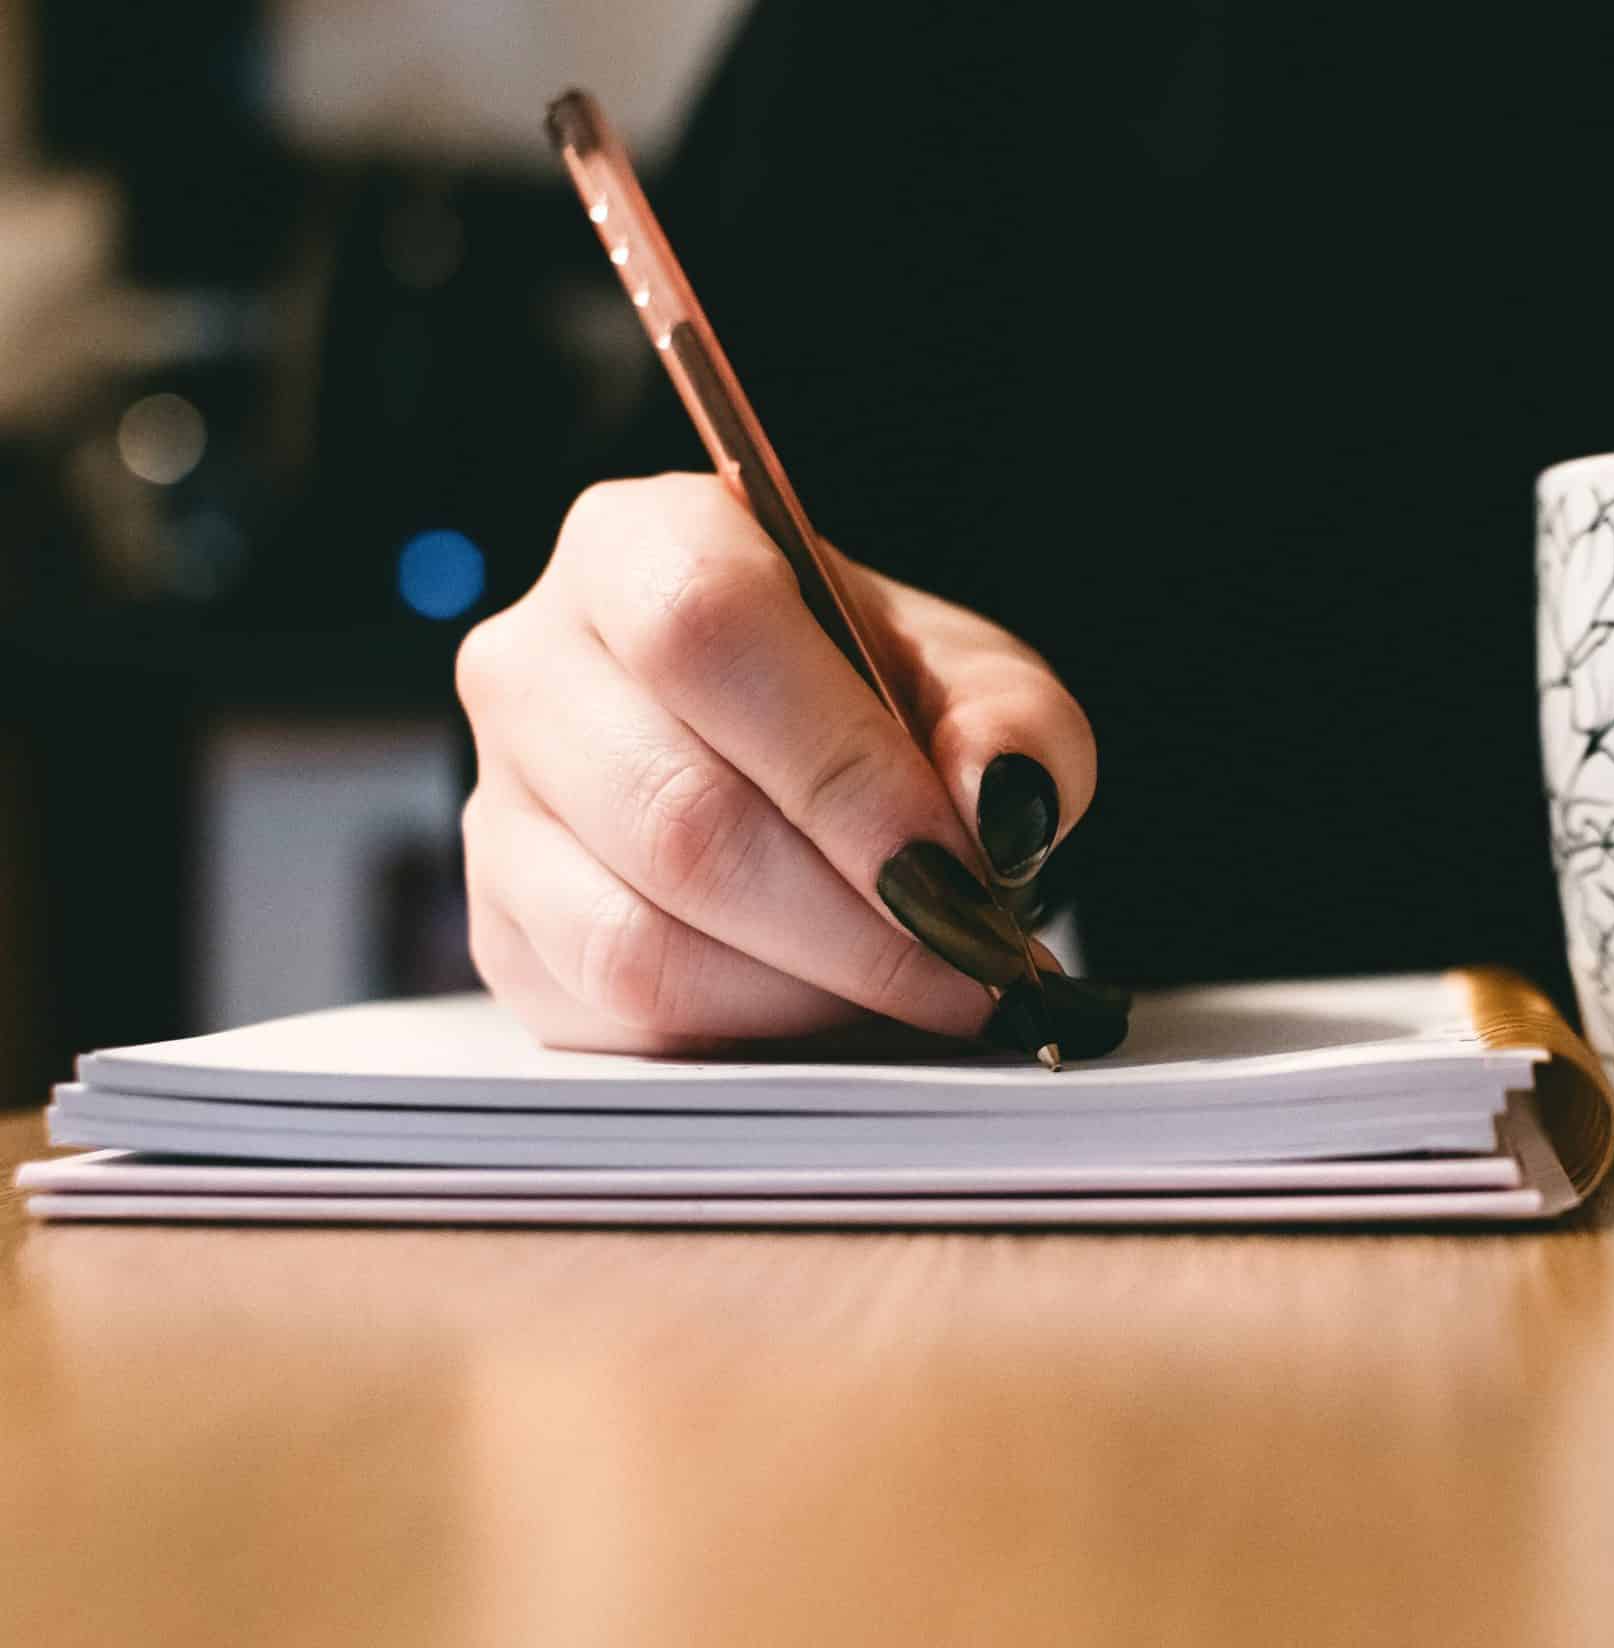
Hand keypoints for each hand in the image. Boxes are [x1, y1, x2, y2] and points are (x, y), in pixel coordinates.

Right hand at [456, 474, 1092, 1052]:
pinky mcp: (500, 931)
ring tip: (919, 990)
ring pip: (637, 937)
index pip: (707, 633)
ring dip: (809, 991)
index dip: (841, 769)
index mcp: (640, 545)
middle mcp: (533, 663)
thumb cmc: (881, 704)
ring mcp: (496, 805)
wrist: (801, 764)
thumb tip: (997, 803)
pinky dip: (749, 1032)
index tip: (961, 870)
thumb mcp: (978, 684)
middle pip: (678, 814)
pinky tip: (834, 1008)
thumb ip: (1013, 727)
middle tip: (974, 965)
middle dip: (856, 922)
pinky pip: (617, 1014)